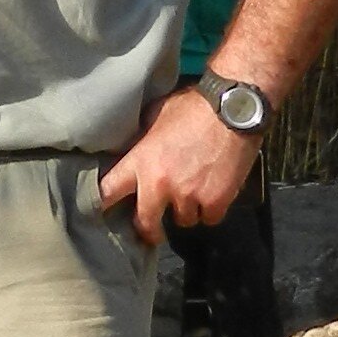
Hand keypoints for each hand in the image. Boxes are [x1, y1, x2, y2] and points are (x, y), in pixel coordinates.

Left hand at [100, 91, 260, 248]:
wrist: (234, 108)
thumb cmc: (193, 106)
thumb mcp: (155, 116)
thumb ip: (142, 140)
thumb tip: (134, 152)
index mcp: (140, 161)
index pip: (108, 192)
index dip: (102, 204)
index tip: (103, 214)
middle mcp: (161, 184)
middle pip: (145, 222)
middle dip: (147, 229)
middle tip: (151, 230)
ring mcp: (189, 196)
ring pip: (183, 220)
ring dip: (187, 210)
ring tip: (193, 192)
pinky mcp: (217, 202)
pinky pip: (210, 218)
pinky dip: (211, 210)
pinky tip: (213, 194)